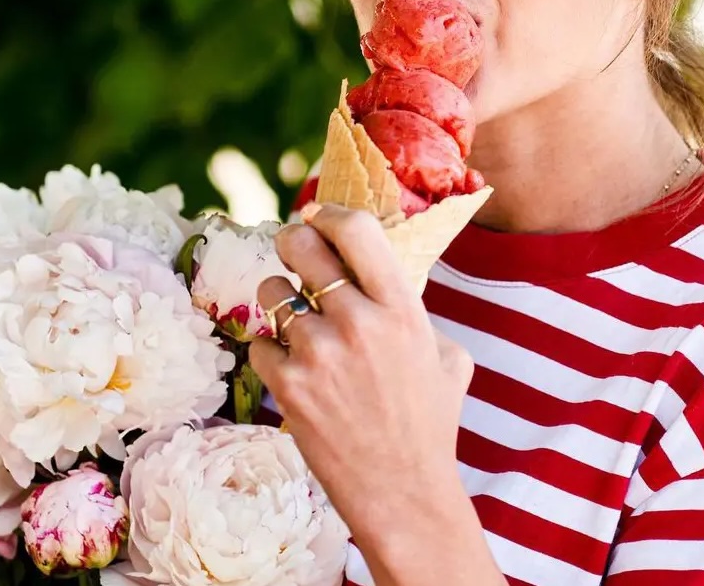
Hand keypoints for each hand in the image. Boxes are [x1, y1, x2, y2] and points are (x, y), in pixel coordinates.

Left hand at [249, 203, 473, 545]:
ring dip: (280, 300)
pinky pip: (258, 344)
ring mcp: (318, 353)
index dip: (330, 213)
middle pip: (301, 245)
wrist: (403, 490)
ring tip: (296, 323)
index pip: (356, 229)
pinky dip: (269, 351)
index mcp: (401, 307)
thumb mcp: (445, 353)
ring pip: (273, 292)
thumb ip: (414, 310)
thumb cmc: (430, 421)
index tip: (320, 215)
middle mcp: (359, 321)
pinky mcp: (288, 386)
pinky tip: (291, 367)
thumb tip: (384, 278)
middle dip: (291, 240)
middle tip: (293, 249)